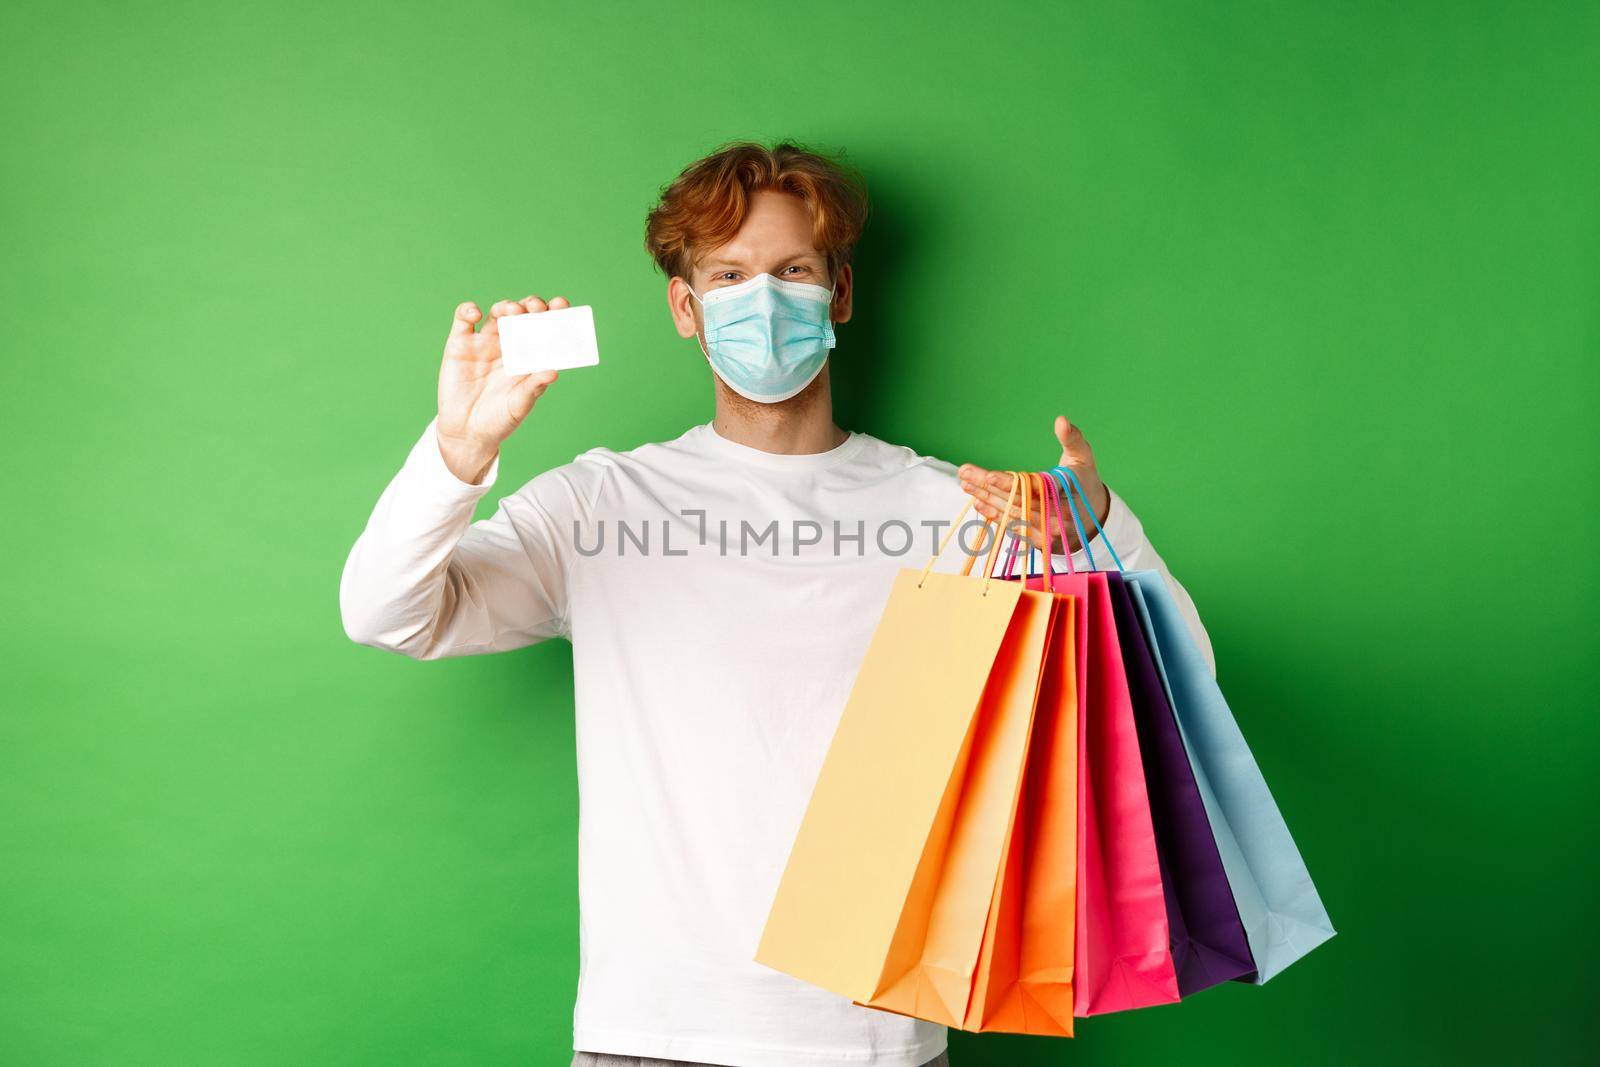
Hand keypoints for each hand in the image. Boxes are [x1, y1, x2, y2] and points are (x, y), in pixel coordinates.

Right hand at [435, 296, 565, 482]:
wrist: (466, 433)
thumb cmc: (499, 420)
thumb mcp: (519, 405)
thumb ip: (534, 387)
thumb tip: (554, 372)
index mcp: (529, 356)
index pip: (545, 329)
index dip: (554, 313)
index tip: (561, 305)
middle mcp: (509, 344)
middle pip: (523, 315)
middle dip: (532, 306)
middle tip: (537, 307)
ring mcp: (485, 342)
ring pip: (497, 313)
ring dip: (506, 306)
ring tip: (513, 311)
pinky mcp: (460, 344)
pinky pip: (463, 319)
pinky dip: (467, 310)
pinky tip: (475, 313)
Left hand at [957, 415, 1110, 553]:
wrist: (1094, 519)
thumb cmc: (1083, 482)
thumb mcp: (1082, 458)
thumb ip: (1072, 439)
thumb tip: (1061, 420)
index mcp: (1068, 494)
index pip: (1034, 489)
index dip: (1009, 484)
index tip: (988, 475)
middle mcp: (1059, 517)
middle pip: (1016, 502)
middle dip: (988, 488)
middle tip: (964, 473)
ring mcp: (1049, 532)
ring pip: (1011, 516)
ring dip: (986, 500)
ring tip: (966, 484)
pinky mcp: (1040, 541)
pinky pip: (1013, 528)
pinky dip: (994, 515)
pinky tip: (978, 503)